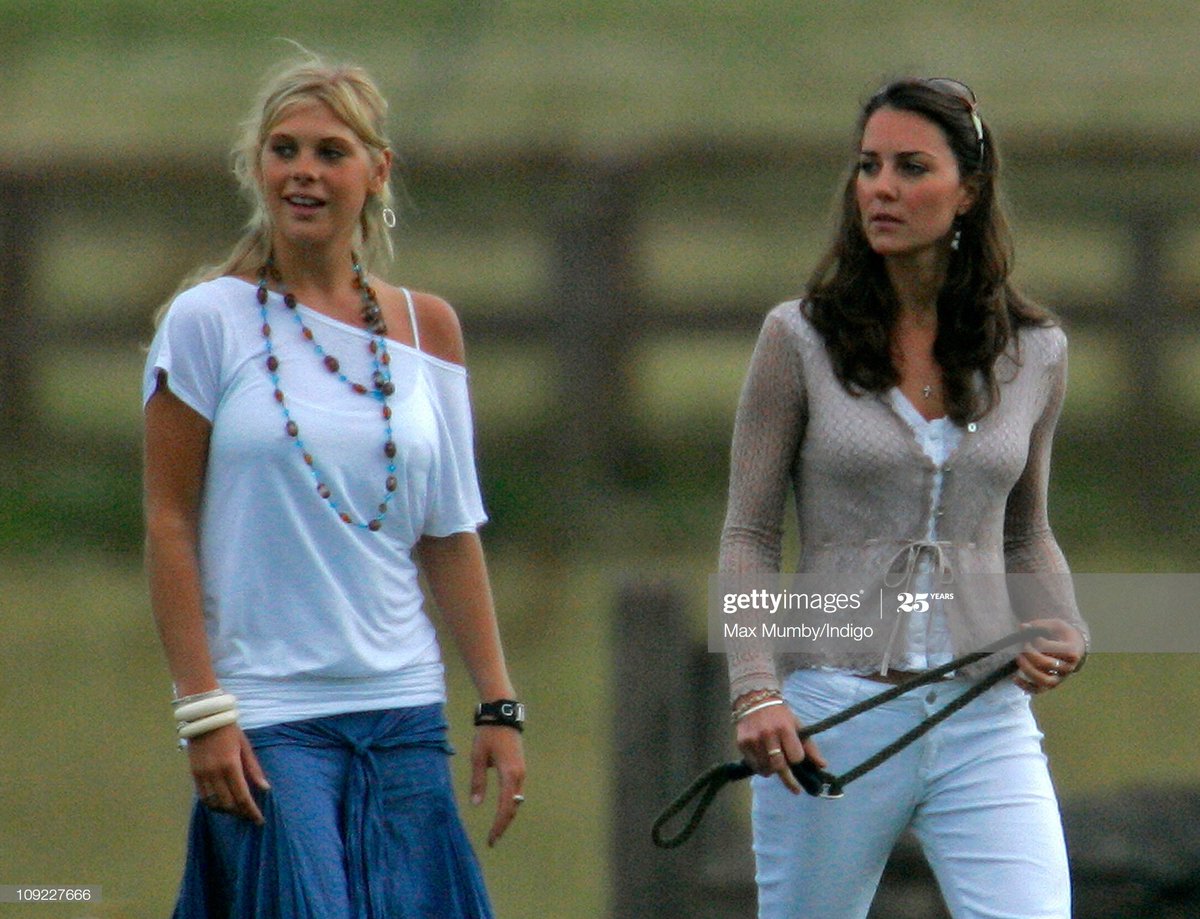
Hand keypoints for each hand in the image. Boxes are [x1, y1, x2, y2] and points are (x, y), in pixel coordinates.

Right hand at [187, 724, 270, 824]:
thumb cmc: (230, 730)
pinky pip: (202, 796)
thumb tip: (265, 788)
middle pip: (227, 803)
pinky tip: (221, 804)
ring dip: (225, 811)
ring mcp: (202, 774)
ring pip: (213, 803)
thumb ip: (254, 769)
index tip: (259, 820)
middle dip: (240, 813)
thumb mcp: (245, 747)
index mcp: (231, 765)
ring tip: (236, 811)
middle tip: (249, 816)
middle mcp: (215, 773)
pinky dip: (212, 804)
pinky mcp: (193, 774)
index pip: (242, 796)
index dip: (251, 811)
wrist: (205, 718)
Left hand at [469, 726, 525, 846]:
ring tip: (496, 828)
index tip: (491, 840)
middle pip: (513, 807)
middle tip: (493, 839)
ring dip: (507, 815)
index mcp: (509, 775)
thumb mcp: (478, 758)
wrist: (503, 715)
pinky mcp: (520, 767)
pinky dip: (510, 804)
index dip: (498, 826)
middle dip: (503, 824)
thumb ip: (478, 782)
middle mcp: (519, 776)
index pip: (505, 808)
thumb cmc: (488, 734)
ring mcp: (522, 771)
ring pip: (516, 800)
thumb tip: (477, 804)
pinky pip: (516, 791)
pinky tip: (501, 811)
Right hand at [734, 694, 825, 794]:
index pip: (795, 756)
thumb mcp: (797, 725)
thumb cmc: (780, 715)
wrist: (755, 699)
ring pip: (765, 769)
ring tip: (775, 765)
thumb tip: (822, 766)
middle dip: (788, 780)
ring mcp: (753, 740)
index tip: (797, 760)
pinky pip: (753, 765)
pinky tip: (763, 760)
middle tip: (795, 789)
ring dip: (772, 772)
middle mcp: (768, 735)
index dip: (797, 760)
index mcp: (785, 729)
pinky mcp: (742, 743)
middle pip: (779, 766)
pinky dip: (760, 767)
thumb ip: (809, 746)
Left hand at [1013, 619, 1085, 694]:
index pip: (1053, 649)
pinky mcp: (1051, 684)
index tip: (1030, 636)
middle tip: (1022, 647)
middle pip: (1049, 665)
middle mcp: (1068, 667)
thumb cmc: (1061, 634)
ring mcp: (1060, 678)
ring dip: (1028, 670)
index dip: (1038, 642)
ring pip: (1045, 680)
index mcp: (1072, 651)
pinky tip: (1015, 677)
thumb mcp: (1053, 625)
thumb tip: (1022, 627)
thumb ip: (1038, 626)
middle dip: (1031, 655)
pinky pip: (1038, 690)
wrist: (1072, 646)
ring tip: (1019, 658)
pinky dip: (1025, 686)